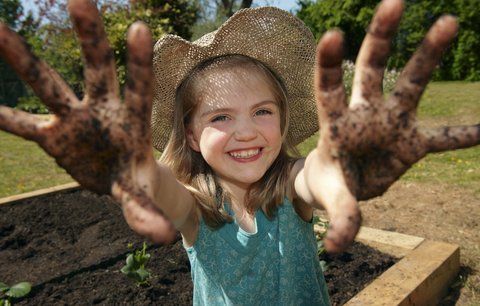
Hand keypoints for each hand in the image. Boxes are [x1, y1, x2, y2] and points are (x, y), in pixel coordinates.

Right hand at [0, 0, 174, 242]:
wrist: (115, 180)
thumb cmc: (133, 179)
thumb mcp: (140, 196)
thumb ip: (147, 212)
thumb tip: (163, 237)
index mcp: (132, 121)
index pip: (140, 87)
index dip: (138, 62)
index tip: (139, 28)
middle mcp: (102, 110)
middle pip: (97, 70)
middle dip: (90, 38)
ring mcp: (73, 119)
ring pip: (48, 84)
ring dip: (22, 59)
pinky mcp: (51, 135)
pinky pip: (18, 123)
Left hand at [306, 0, 478, 252]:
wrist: (339, 186)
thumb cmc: (327, 181)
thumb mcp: (331, 196)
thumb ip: (339, 216)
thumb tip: (336, 247)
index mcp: (336, 123)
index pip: (328, 87)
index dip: (330, 63)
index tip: (334, 35)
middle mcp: (365, 114)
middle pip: (371, 68)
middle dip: (381, 36)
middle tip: (394, 1)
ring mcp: (390, 123)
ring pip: (410, 83)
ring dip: (428, 55)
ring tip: (448, 21)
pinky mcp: (411, 143)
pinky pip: (444, 137)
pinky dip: (466, 134)